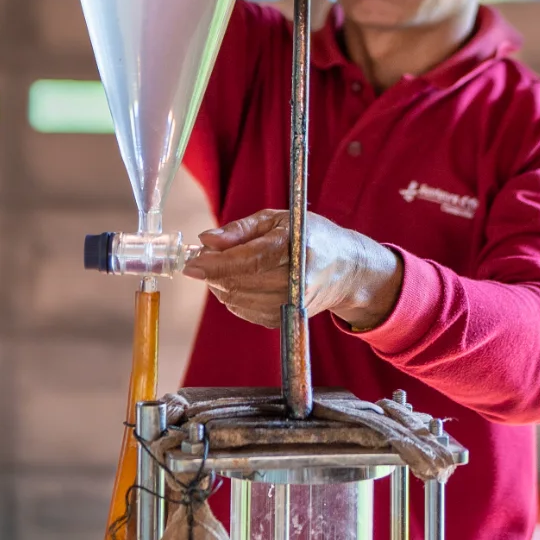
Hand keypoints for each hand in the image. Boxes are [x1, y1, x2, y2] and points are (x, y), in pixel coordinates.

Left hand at [183, 209, 402, 332]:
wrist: (346, 269)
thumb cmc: (311, 236)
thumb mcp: (278, 219)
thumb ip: (241, 230)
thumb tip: (206, 240)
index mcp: (297, 247)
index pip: (249, 260)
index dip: (217, 263)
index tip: (192, 263)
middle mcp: (298, 280)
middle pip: (241, 282)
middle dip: (213, 272)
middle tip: (202, 259)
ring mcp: (293, 304)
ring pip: (239, 300)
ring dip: (221, 285)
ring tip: (223, 267)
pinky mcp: (287, 319)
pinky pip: (246, 312)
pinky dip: (234, 297)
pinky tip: (239, 282)